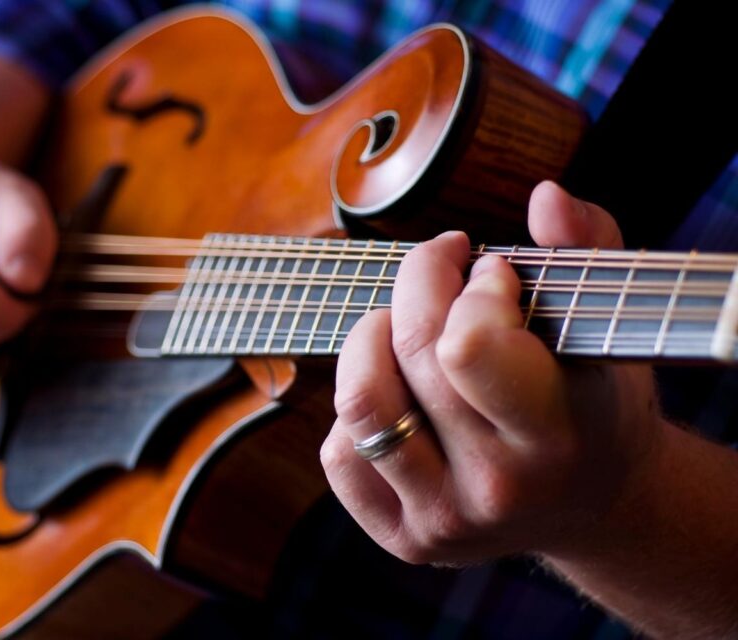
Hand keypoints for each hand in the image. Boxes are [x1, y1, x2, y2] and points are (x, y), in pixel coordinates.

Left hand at [321, 181, 667, 563]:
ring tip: (402, 326)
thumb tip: (544, 196)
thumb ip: (587, 246)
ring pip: (359, 403)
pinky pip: (339, 455)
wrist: (594, 504)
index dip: (470, 288)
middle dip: (418, 284)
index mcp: (554, 434)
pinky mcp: (403, 537)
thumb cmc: (595, 399)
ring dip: (368, 340)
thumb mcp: (609, 324)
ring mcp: (444, 519)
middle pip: (409, 355)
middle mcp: (496, 487)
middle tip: (444, 271)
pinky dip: (354, 411)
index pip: (466, 347)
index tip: (492, 272)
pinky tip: (397, 395)